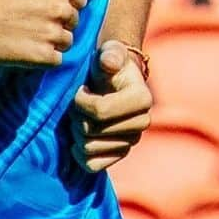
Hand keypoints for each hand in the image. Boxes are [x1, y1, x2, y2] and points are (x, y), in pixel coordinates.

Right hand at [0, 0, 101, 65]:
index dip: (64, 1)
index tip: (44, 3)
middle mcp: (60, 9)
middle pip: (75, 20)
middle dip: (59, 20)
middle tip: (32, 18)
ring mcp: (51, 33)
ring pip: (67, 41)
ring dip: (52, 40)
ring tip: (28, 33)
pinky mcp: (42, 56)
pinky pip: (57, 59)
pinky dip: (44, 56)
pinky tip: (27, 46)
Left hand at [70, 39, 151, 172]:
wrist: (112, 82)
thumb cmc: (108, 65)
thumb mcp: (109, 53)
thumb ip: (110, 54)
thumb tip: (109, 62)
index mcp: (143, 99)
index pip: (100, 111)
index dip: (80, 101)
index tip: (79, 89)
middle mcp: (143, 123)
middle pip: (91, 131)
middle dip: (77, 116)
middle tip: (77, 105)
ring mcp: (131, 141)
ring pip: (89, 148)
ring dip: (76, 132)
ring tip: (79, 117)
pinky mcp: (120, 155)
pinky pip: (92, 165)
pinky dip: (80, 154)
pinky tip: (79, 137)